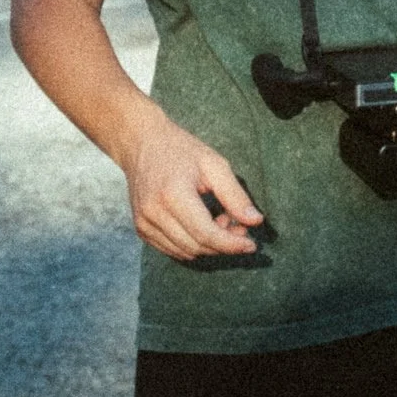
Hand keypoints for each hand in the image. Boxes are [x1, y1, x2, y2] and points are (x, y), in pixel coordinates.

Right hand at [117, 110, 263, 260]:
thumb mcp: (215, 165)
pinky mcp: (141, 229)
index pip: (205, 234)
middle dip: (224, 243)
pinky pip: (172, 249)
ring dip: (209, 245)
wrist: (142, 144)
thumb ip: (235, 196)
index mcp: (173, 195)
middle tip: (240, 226)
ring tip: (221, 220)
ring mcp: (144, 223)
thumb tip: (255, 221)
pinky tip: (203, 225)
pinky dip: (193, 244)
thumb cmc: (181, 151)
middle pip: (197, 246)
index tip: (252, 245)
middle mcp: (153, 213)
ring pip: (185, 252)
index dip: (231, 244)